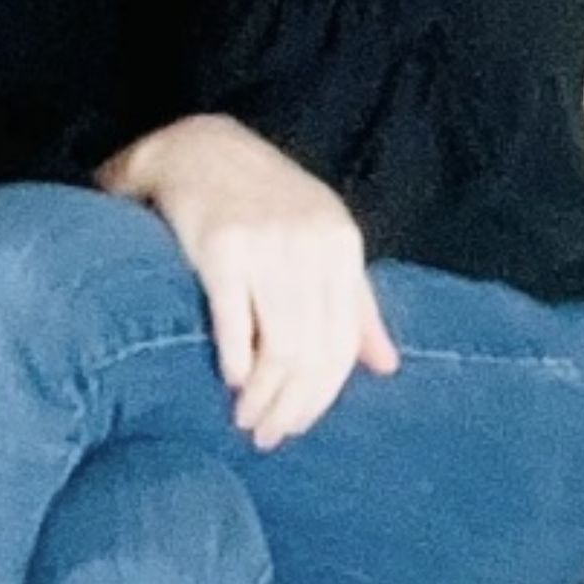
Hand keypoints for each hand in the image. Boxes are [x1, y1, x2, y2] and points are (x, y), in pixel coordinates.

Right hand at [94, 114, 401, 447]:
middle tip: (269, 436)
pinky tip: (231, 382)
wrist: (197, 146)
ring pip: (281, 345)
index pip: (343, 342)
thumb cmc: (263, 201)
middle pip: (313, 351)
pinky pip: (235, 322)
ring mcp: (266, 245)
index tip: (297, 427)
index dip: (322, 395)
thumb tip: (385, 366)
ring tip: (247, 420)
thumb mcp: (321, 240)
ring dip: (263, 396)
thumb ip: (355, 303)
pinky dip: (236, 362)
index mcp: (341, 244)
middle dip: (292, 406)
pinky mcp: (220, 247)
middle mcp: (310, 244)